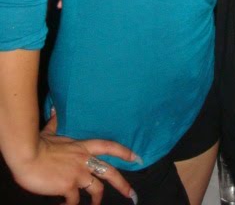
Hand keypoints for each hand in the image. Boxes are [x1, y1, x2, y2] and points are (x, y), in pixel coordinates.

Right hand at [10, 113, 137, 204]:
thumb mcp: (51, 131)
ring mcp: (78, 174)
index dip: (124, 152)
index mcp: (83, 146)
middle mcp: (85, 160)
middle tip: (131, 194)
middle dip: (123, 184)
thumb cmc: (37, 143)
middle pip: (110, 172)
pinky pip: (74, 202)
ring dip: (97, 201)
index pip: (109, 146)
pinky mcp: (68, 187)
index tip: (136, 158)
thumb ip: (57, 122)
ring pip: (97, 189)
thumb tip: (56, 109)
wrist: (28, 156)